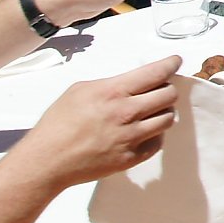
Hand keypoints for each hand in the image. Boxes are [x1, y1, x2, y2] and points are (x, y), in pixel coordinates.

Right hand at [17, 55, 180, 187]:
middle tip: (160, 90)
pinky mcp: (131, 158)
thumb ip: (110, 83)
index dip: (171, 64)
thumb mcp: (80, 90)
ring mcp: (131, 137)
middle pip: (169, 95)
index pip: (155, 73)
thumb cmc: (58, 123)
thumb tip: (131, 82)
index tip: (176, 62)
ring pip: (168, 119)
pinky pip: (157, 142)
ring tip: (151, 112)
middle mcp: (127, 113)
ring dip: (163, 112)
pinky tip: (143, 132)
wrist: (48, 160)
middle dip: (167, 89)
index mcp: (114, 92)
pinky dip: (154, 135)